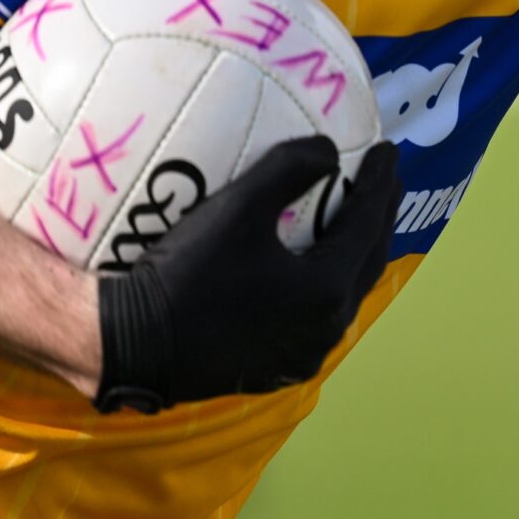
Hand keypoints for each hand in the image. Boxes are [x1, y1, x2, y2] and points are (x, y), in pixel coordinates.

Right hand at [94, 136, 401, 413]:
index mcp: (327, 290)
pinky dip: (327, 285)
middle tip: (385, 181)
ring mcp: (303, 355)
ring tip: (358, 220)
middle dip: (379, 217)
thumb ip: (290, 169)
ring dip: (356, 254)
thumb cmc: (185, 275)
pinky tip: (316, 271)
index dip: (381, 183)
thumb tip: (328, 149)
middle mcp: (326, 329)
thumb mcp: (237, 209)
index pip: (368, 224)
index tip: (387, 149)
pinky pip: (317, 318)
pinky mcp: (277, 368)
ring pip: (346, 293)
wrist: (131, 345)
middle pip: (367, 260)